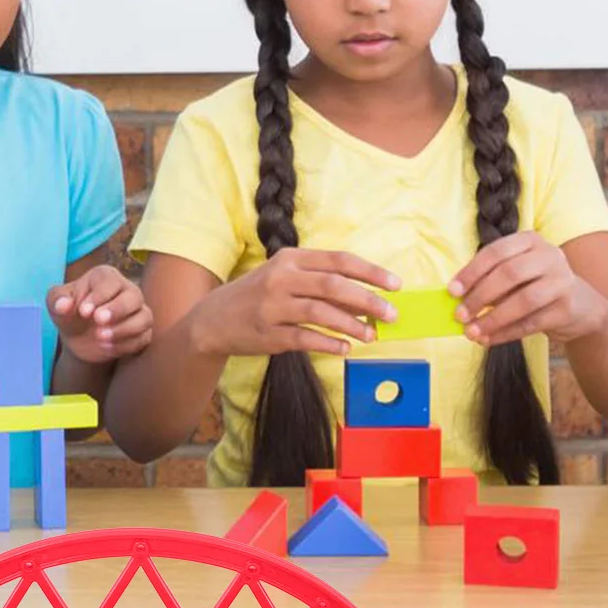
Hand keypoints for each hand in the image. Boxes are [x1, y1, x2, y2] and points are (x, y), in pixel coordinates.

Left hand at [48, 266, 153, 363]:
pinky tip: (107, 348)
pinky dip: (126, 344)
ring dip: (124, 329)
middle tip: (98, 321)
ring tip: (100, 338)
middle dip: (117, 309)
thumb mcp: (56, 304)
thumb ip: (57, 300)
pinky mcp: (142, 332)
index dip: (99, 296)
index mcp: (106, 277)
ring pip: (144, 317)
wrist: (79, 339)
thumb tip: (63, 305)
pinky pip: (143, 337)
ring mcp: (138, 312)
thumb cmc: (70, 313)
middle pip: (134, 296)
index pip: (110, 281)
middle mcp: (127, 291)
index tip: (83, 312)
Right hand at [189, 249, 399, 357]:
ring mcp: (273, 307)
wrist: (212, 320)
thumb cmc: (258, 295)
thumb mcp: (284, 276)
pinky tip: (345, 349)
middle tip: (391, 314)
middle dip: (368, 300)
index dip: (370, 272)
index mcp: (290, 258)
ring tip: (372, 336)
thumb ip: (320, 282)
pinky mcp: (268, 334)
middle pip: (334, 285)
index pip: (338, 260)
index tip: (395, 284)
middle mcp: (281, 278)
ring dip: (352, 325)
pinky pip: (306, 339)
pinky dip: (329, 344)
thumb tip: (365, 299)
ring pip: (321, 313)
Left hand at [450, 231, 604, 346]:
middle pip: (509, 274)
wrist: (582, 306)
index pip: (496, 252)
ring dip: (493, 319)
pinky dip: (506, 333)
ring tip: (471, 332)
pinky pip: (531, 323)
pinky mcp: (567, 308)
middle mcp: (549, 256)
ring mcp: (562, 281)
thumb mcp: (516, 274)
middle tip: (460, 315)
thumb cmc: (537, 286)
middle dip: (480, 296)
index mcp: (530, 241)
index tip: (452, 291)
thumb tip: (458, 299)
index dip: (471, 272)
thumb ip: (490, 281)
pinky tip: (488, 340)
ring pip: (522, 301)